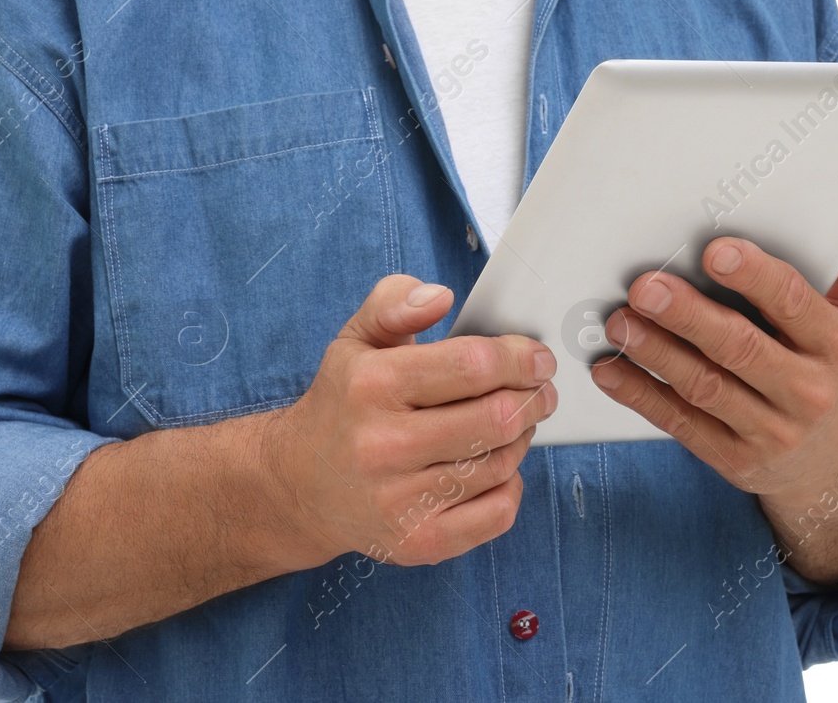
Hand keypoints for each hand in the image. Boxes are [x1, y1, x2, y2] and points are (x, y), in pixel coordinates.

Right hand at [259, 275, 558, 569]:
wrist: (297, 485)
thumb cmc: (341, 404)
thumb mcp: (355, 340)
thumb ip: (394, 302)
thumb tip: (440, 296)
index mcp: (371, 385)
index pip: (472, 365)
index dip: (519, 358)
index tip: (537, 357)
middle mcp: (383, 445)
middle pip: (496, 418)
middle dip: (534, 398)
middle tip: (541, 390)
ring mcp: (400, 501)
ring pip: (501, 463)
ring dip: (521, 438)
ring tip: (512, 423)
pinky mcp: (417, 542)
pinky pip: (497, 512)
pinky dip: (511, 484)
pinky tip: (495, 466)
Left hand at [591, 213, 837, 581]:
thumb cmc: (835, 373)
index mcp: (835, 345)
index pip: (793, 303)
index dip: (754, 275)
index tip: (715, 250)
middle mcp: (806, 391)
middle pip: (739, 347)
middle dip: (688, 316)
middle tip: (645, 287)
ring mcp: (770, 431)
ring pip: (704, 387)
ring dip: (656, 353)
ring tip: (619, 322)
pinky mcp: (735, 460)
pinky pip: (682, 424)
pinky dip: (641, 396)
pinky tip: (611, 371)